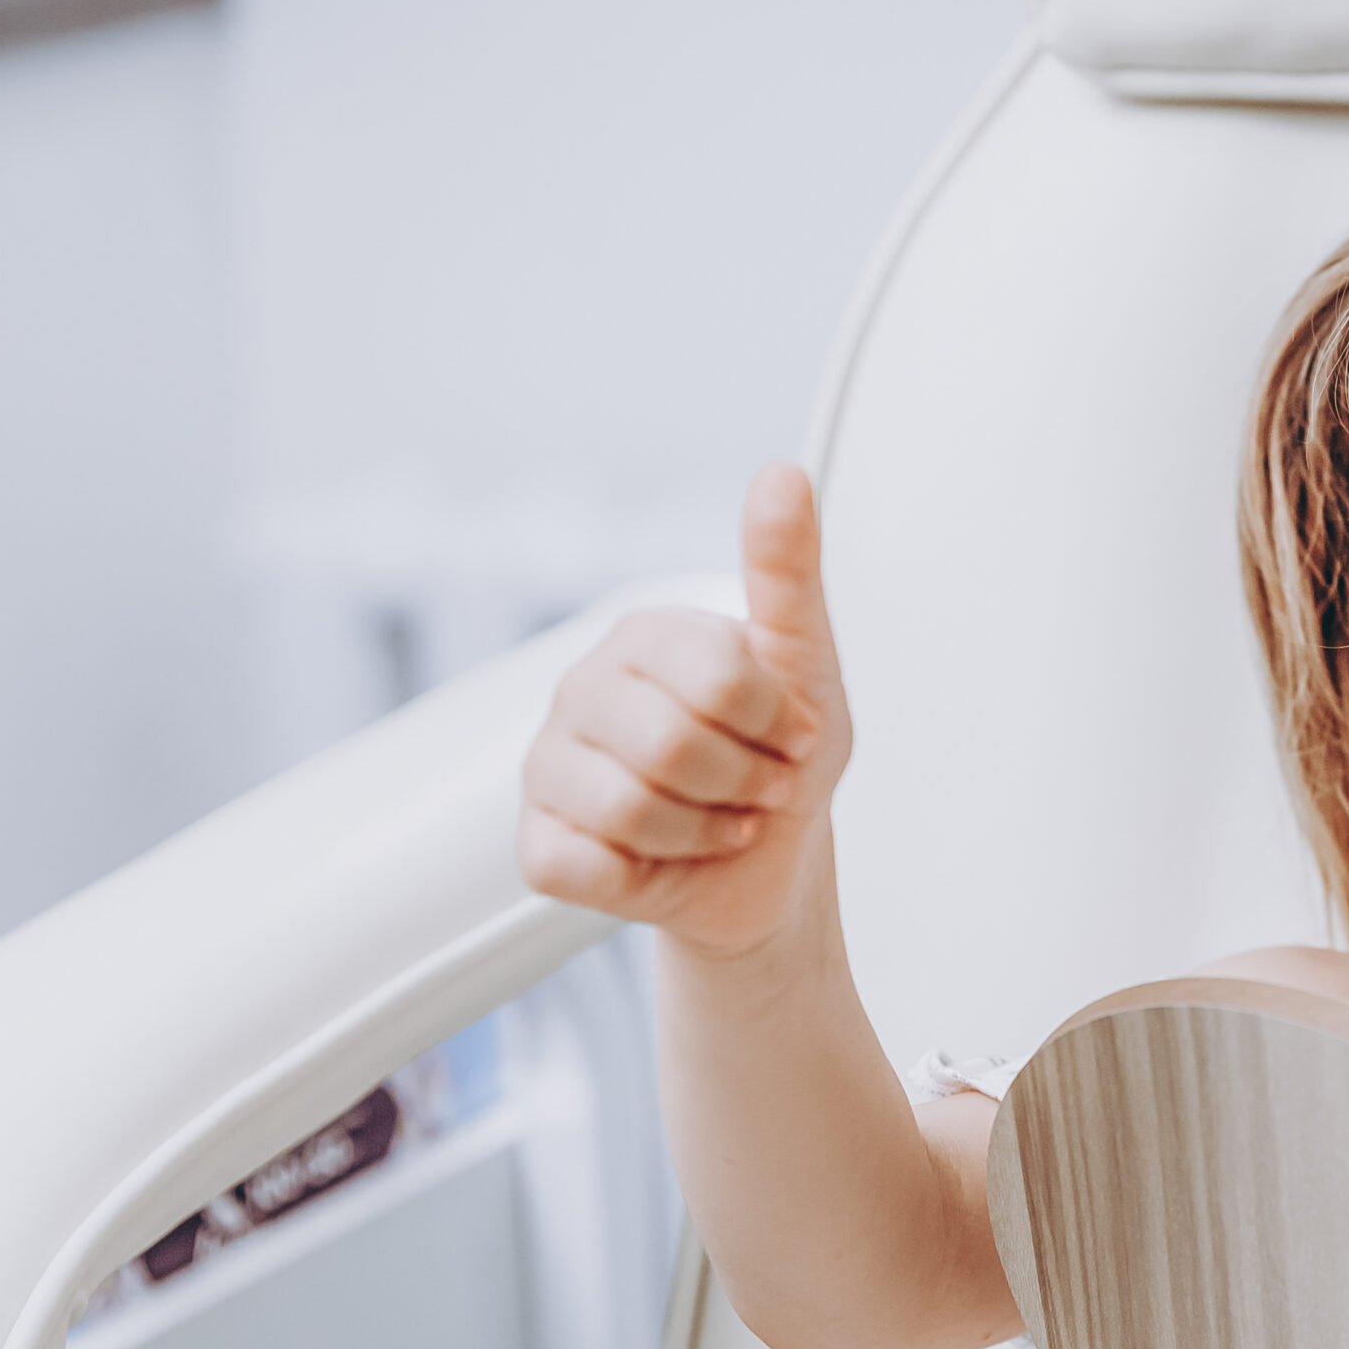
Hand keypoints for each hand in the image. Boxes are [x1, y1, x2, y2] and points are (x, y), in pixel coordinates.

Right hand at [518, 463, 852, 956]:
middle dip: (743, 780)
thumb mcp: (810, 664)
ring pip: (630, 809)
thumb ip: (789, 571)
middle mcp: (583, 690)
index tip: (791, 733)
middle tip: (759, 785)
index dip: (775, 720)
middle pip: (669, 745)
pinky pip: (588, 865)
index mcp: (645, 637)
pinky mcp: (538, 844)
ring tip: (719, 819)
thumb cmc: (784, 760)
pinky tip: (666, 857)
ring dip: (706, 831)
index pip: (717, 675)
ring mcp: (548, 767)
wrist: (771, 864)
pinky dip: (652, 873)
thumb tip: (781, 476)